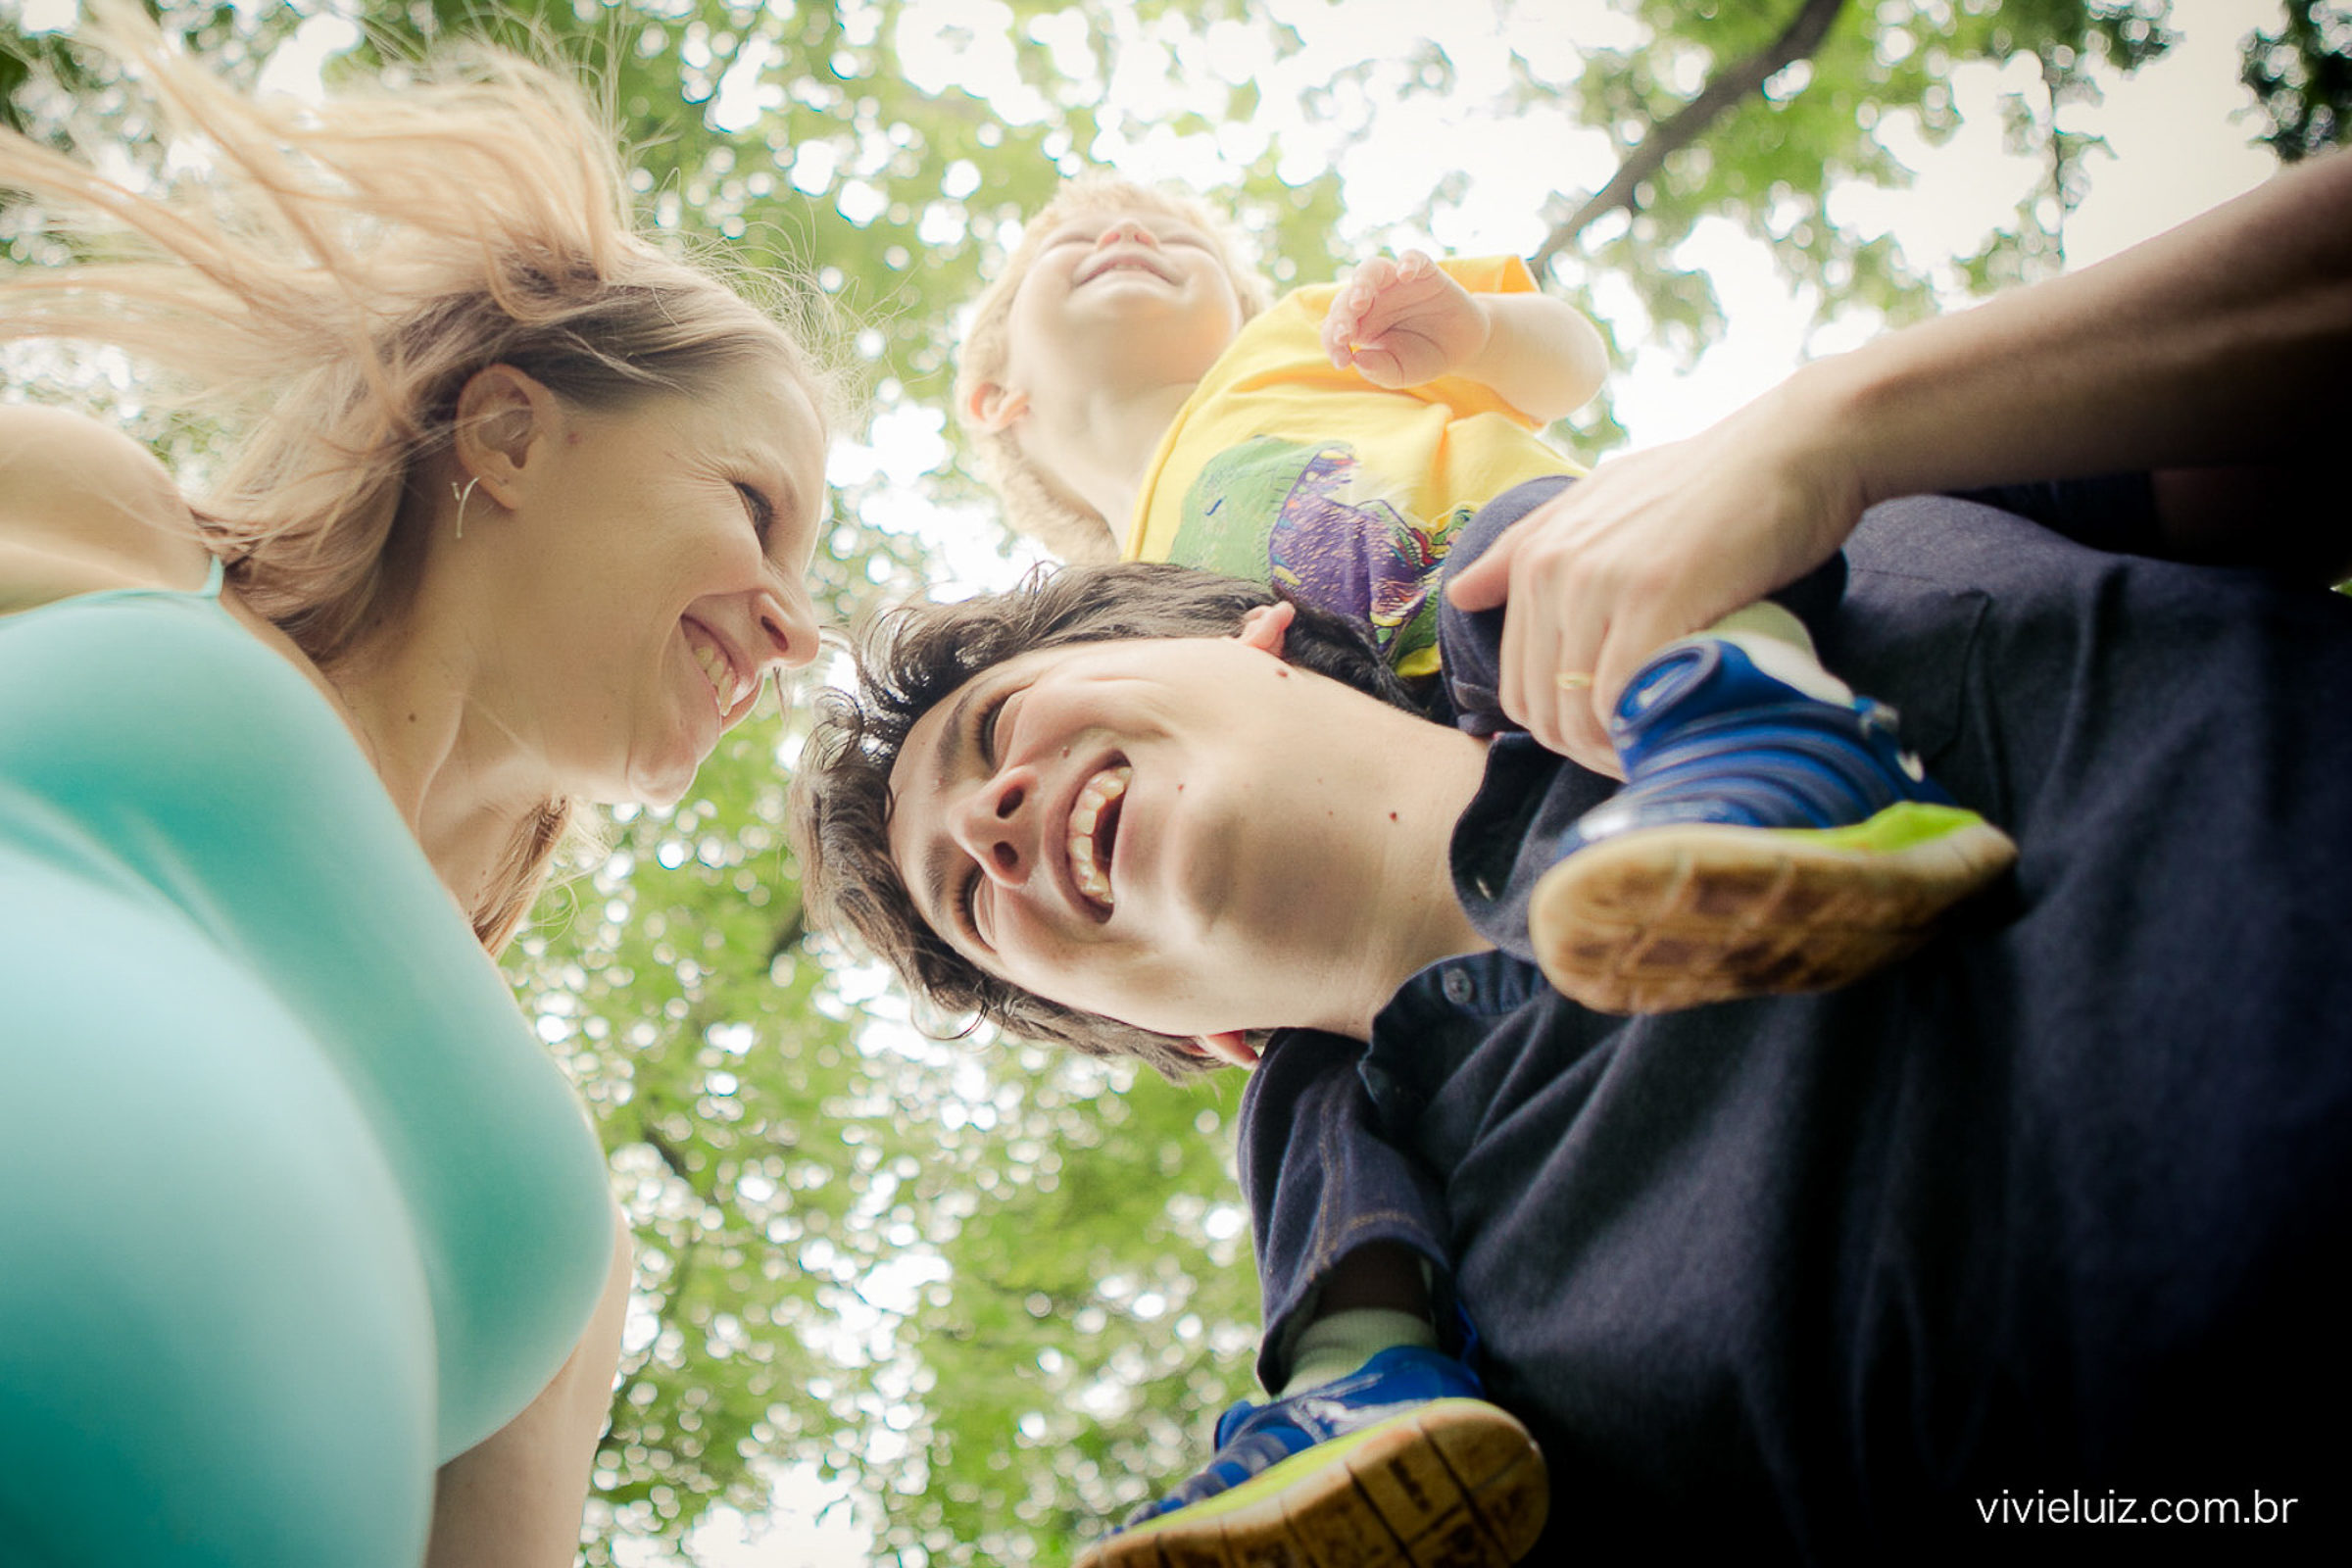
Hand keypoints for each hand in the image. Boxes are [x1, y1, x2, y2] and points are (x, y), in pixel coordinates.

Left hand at [1321, 251, 1489, 388]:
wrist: (1462, 346)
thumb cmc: (1424, 357)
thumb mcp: (1402, 372)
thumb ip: (1379, 370)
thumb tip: (1357, 360)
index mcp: (1360, 324)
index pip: (1335, 327)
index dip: (1333, 342)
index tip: (1343, 362)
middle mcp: (1373, 299)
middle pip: (1347, 296)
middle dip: (1342, 314)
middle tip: (1345, 333)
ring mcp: (1397, 282)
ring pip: (1372, 269)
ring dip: (1363, 282)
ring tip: (1360, 301)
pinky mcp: (1424, 272)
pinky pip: (1413, 257)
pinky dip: (1408, 261)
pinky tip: (1405, 275)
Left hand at [1446, 386, 1868, 768]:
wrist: (1793, 449)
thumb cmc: (1707, 484)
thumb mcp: (1601, 500)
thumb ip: (1526, 549)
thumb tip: (1458, 593)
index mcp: (1536, 554)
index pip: (1517, 682)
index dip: (1558, 727)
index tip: (1607, 741)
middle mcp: (1553, 570)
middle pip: (1541, 707)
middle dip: (1582, 749)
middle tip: (1635, 759)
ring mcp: (1600, 585)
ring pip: (1577, 712)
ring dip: (1612, 753)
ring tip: (1654, 758)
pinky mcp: (1655, 599)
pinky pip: (1622, 699)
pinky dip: (1641, 735)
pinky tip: (1670, 742)